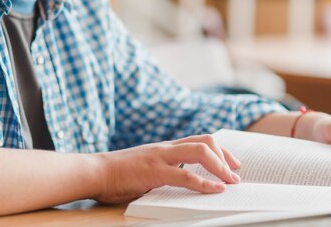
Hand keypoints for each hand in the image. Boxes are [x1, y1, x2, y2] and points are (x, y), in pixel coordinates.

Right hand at [93, 135, 240, 203]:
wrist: (95, 172)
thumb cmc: (117, 174)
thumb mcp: (146, 168)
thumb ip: (164, 170)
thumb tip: (183, 182)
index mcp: (164, 147)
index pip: (198, 140)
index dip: (219, 150)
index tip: (231, 163)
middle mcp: (165, 148)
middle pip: (204, 141)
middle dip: (225, 156)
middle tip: (236, 172)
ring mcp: (160, 157)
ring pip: (199, 152)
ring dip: (220, 167)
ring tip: (231, 181)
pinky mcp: (154, 172)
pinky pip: (185, 176)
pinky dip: (205, 183)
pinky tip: (216, 190)